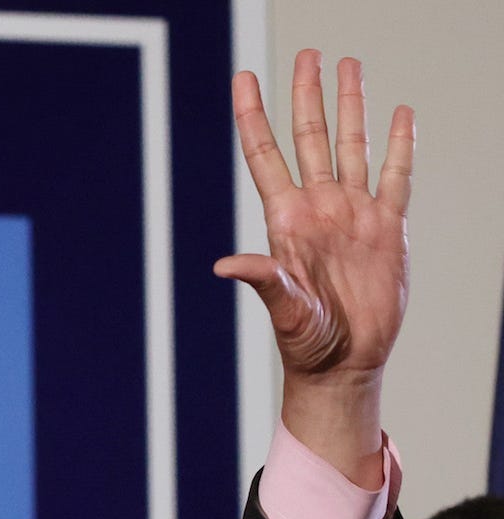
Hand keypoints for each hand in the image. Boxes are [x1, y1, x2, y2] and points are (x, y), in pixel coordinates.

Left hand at [220, 51, 413, 483]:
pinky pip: (396, 175)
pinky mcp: (387, 227)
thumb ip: (261, 280)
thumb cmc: (306, 342)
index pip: (265, 154)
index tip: (243, 77)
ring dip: (351, 106)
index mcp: (286, 221)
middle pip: (310, 137)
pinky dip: (399, 144)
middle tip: (310, 53)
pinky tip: (399, 115)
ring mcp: (353, 213)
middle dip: (307, 94)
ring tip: (348, 65)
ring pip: (352, 145)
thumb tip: (223, 266)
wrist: (345, 362)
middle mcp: (318, 208)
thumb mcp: (282, 310)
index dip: (253, 114)